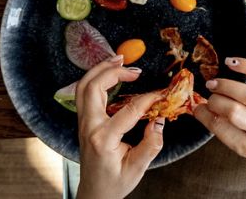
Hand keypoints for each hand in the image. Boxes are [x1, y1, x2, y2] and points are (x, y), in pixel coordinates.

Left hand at [74, 57, 165, 198]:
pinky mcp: (84, 122)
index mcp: (103, 139)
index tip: (162, 94)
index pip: (129, 110)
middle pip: (94, 88)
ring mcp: (83, 123)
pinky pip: (84, 93)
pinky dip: (95, 78)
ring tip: (119, 59)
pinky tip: (110, 73)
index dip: (148, 99)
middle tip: (135, 69)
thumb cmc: (114, 183)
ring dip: (100, 69)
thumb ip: (151, 144)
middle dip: (114, 72)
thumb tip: (159, 121)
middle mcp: (89, 127)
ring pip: (84, 86)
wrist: (94, 193)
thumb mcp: (137, 169)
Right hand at [193, 57, 245, 167]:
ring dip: (226, 86)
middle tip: (209, 95)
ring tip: (214, 83)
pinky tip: (231, 63)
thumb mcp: (245, 145)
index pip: (221, 129)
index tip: (197, 107)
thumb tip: (202, 108)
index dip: (205, 115)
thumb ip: (226, 129)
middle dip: (215, 100)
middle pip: (233, 111)